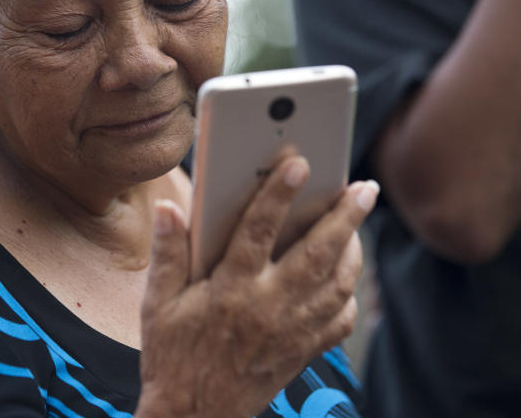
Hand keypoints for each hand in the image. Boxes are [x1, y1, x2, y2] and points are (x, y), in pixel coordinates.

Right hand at [135, 156, 376, 416]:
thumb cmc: (172, 356)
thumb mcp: (157, 305)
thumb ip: (167, 254)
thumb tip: (168, 208)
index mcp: (229, 291)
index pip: (257, 232)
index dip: (277, 194)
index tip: (297, 163)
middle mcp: (267, 309)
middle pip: (316, 255)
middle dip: (345, 217)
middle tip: (364, 188)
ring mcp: (291, 333)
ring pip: (337, 285)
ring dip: (353, 250)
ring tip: (358, 221)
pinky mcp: (302, 353)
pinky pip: (338, 321)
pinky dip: (348, 295)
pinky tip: (345, 277)